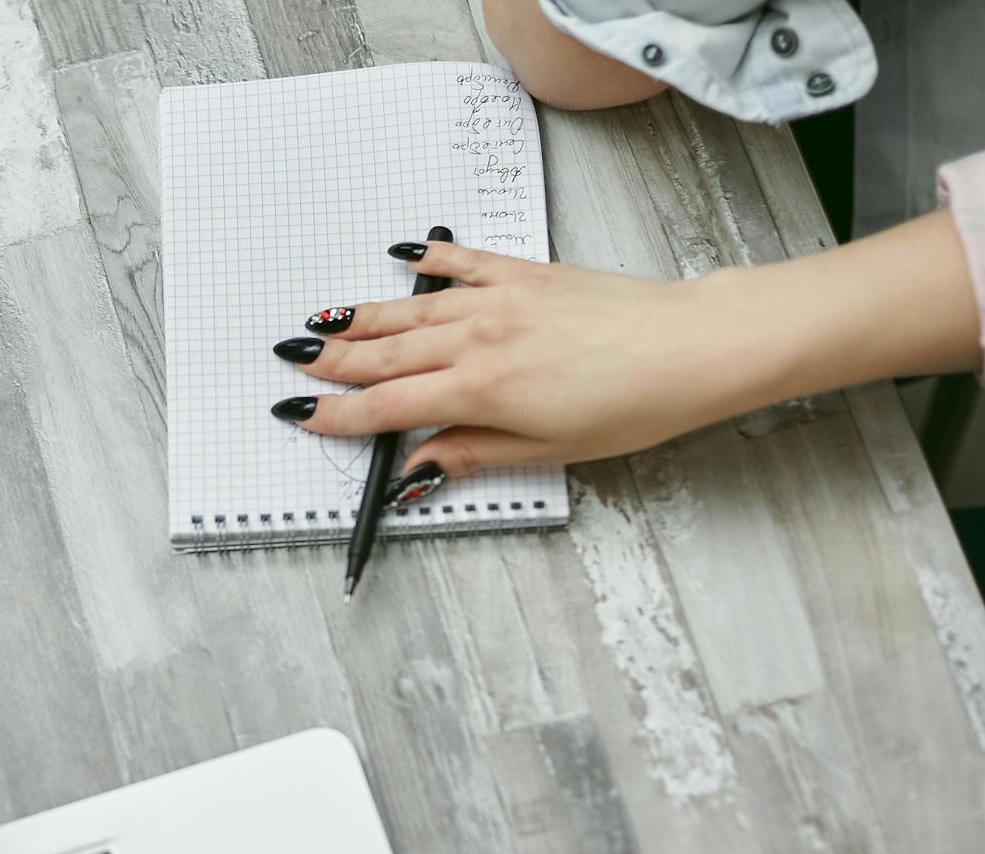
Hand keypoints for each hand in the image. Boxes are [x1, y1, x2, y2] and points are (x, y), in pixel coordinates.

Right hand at [273, 214, 982, 485]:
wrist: (692, 346)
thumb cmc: (634, 405)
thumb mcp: (549, 449)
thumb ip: (474, 452)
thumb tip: (416, 466)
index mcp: (481, 390)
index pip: (389, 405)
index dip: (339, 414)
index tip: (301, 414)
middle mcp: (480, 338)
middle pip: (389, 353)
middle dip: (335, 360)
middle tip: (293, 362)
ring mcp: (501, 299)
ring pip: (414, 308)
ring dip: (364, 316)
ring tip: (324, 319)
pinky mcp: (529, 273)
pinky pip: (464, 263)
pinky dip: (430, 260)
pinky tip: (404, 256)